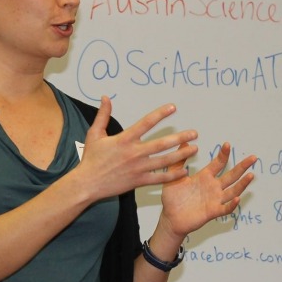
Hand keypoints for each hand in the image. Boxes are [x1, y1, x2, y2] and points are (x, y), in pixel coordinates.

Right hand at [74, 97, 199, 200]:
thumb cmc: (91, 159)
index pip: (146, 123)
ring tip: (194, 149)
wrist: (87, 184)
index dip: (160, 114)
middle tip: (194, 133)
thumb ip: (103, 115)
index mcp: (124, 140)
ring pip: (164, 161)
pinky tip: (184, 171)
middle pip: (162, 143)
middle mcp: (134, 153)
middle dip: (180, 137)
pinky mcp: (139, 181)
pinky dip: (173, 175)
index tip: (173, 107)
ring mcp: (138, 168)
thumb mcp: (94, 134)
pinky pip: (159, 178)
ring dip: (181, 154)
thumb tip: (106, 97)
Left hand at [157, 142, 256, 238]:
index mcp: (204, 177)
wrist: (170, 218)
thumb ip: (178, 161)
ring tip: (251, 175)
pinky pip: (225, 208)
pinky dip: (232, 204)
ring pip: (232, 191)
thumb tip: (184, 143)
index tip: (227, 144)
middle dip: (242, 166)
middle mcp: (212, 187)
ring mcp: (214, 200)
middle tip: (253, 157)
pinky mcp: (212, 212)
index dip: (224, 154)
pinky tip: (237, 198)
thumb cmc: (172, 198)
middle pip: (231, 175)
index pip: (218, 163)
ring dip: (242, 184)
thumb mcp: (173, 176)